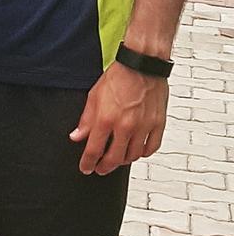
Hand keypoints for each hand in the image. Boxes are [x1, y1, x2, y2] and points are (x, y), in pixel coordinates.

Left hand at [70, 60, 167, 174]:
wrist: (141, 66)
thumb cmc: (117, 78)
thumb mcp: (94, 96)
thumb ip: (86, 120)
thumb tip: (77, 137)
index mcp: (106, 118)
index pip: (94, 149)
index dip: (88, 162)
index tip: (86, 168)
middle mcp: (126, 126)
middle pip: (114, 158)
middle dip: (104, 167)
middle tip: (100, 169)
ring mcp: (143, 127)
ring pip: (133, 156)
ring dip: (123, 160)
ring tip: (116, 159)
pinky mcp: (158, 125)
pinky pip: (151, 148)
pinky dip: (143, 153)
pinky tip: (136, 151)